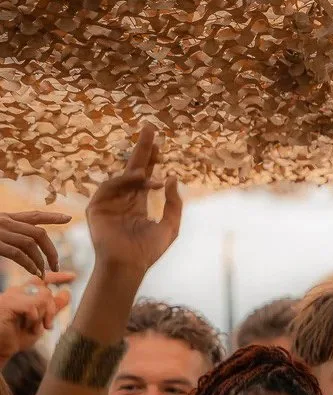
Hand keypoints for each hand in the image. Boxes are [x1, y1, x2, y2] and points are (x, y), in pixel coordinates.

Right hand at [0, 210, 70, 278]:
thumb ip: (11, 233)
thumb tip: (30, 245)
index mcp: (8, 217)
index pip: (35, 215)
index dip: (52, 217)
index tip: (69, 218)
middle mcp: (6, 222)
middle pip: (38, 233)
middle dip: (51, 251)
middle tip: (56, 266)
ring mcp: (0, 232)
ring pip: (30, 244)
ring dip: (40, 261)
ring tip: (43, 274)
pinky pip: (17, 254)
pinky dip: (28, 264)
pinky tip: (34, 273)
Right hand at [0, 279, 71, 364]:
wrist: (1, 348)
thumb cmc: (17, 336)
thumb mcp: (41, 322)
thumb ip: (53, 308)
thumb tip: (67, 292)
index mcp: (25, 293)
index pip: (43, 278)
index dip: (58, 276)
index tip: (73, 276)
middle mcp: (18, 291)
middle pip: (47, 290)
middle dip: (52, 310)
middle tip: (47, 326)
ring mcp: (12, 295)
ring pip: (43, 297)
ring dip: (43, 316)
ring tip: (32, 327)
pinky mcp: (8, 303)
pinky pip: (32, 306)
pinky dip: (34, 319)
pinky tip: (26, 326)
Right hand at [86, 124, 181, 273]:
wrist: (128, 266)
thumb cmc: (148, 252)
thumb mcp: (170, 226)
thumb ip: (173, 204)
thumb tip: (171, 177)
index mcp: (137, 204)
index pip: (145, 177)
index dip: (153, 160)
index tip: (161, 143)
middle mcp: (122, 200)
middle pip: (133, 168)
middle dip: (142, 149)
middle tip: (150, 127)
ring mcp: (108, 202)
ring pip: (124, 177)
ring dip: (140, 168)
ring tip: (154, 161)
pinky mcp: (96, 207)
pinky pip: (111, 186)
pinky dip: (126, 180)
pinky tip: (142, 177)